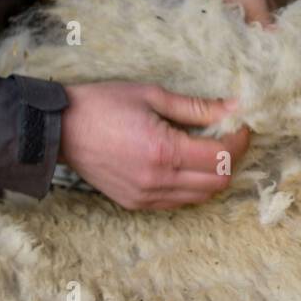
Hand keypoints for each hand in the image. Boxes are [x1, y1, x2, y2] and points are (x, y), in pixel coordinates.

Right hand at [59, 81, 248, 210]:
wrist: (60, 129)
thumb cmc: (102, 104)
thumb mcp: (151, 96)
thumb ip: (196, 107)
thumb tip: (233, 108)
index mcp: (164, 151)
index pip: (221, 156)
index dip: (239, 142)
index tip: (241, 126)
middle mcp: (158, 180)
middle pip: (218, 182)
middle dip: (231, 160)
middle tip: (228, 138)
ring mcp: (147, 196)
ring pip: (201, 196)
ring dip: (213, 176)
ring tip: (208, 151)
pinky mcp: (136, 204)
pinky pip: (179, 202)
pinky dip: (192, 187)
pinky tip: (186, 166)